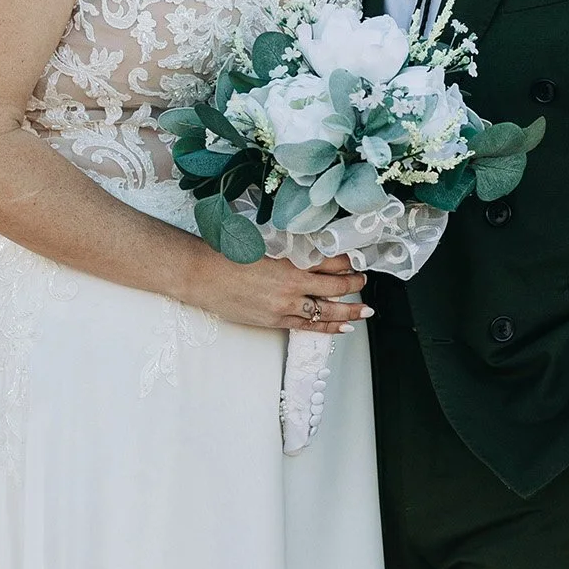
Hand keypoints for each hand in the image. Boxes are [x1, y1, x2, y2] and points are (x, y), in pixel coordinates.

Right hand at [186, 247, 369, 334]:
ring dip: (349, 311)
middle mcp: (292, 283)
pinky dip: (329, 327)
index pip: (331, 261)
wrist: (203, 274)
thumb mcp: (265, 241)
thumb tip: (312, 249)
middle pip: (334, 286)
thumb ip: (290, 247)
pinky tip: (343, 327)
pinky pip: (309, 326)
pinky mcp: (275, 320)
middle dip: (354, 285)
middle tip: (364, 282)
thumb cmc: (229, 253)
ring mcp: (285, 304)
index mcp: (291, 258)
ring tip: (364, 310)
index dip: (348, 263)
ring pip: (326, 310)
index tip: (356, 262)